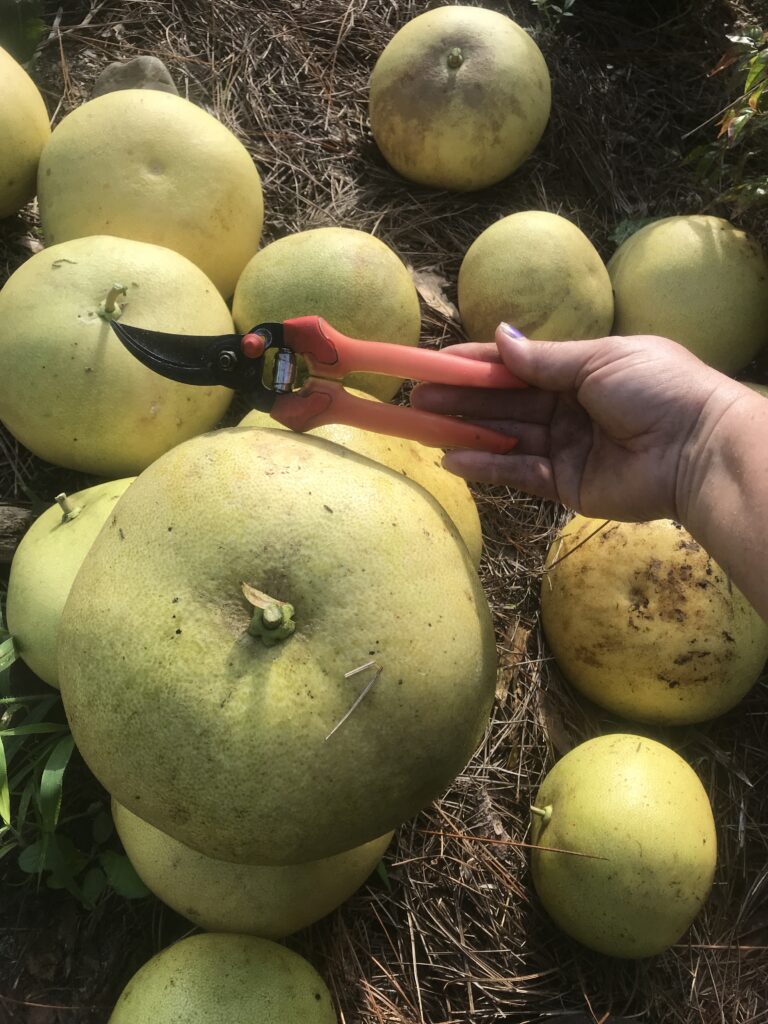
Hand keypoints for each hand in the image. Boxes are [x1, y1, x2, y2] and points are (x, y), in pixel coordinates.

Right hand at [411, 324, 745, 522]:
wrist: (697, 448)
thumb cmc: (656, 388)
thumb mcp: (599, 358)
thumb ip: (544, 358)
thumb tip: (499, 336)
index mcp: (581, 370)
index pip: (518, 366)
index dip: (477, 363)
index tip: (435, 362)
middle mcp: (569, 408)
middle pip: (506, 402)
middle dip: (462, 397)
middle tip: (417, 396)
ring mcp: (567, 448)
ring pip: (507, 437)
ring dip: (466, 431)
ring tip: (424, 426)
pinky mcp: (567, 485)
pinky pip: (521, 473)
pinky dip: (488, 466)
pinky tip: (454, 458)